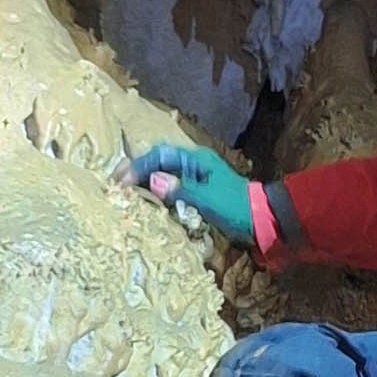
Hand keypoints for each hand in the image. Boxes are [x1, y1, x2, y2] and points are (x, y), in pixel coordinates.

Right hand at [121, 143, 256, 244]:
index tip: (121, 180)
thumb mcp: (207, 198)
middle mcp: (193, 166)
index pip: (160, 156)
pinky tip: (145, 203)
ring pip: (162, 176)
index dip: (138, 166)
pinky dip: (156, 195)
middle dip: (136, 172)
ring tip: (125, 193)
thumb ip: (180, 189)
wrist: (261, 220)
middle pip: (158, 163)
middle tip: (115, 185)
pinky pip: (170, 190)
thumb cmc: (236, 206)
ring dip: (144, 183)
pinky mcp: (196, 194)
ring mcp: (194, 179)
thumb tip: (153, 180)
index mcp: (196, 160)